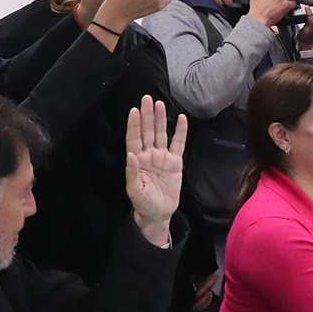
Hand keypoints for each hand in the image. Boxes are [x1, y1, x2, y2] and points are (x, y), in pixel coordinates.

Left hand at [125, 95, 187, 243]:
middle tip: (147, 99)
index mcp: (137, 160)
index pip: (134, 138)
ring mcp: (162, 156)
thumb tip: (131, 154)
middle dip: (147, 115)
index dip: (134, 125)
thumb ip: (131, 172)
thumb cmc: (143, 202)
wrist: (158, 212)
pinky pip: (178, 144)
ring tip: (160, 104)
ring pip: (162, 134)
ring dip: (160, 119)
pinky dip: (180, 132)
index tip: (134, 111)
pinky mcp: (175, 162)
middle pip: (148, 131)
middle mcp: (149, 154)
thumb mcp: (134, 190)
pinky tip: (181, 119)